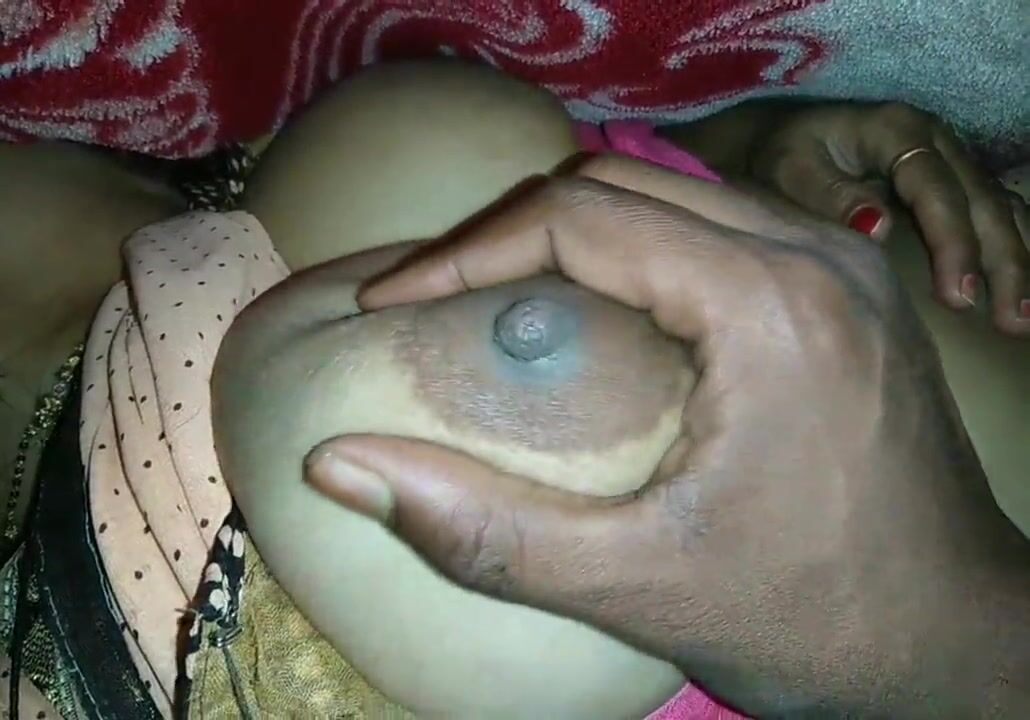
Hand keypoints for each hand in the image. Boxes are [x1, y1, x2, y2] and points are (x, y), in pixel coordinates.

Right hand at [304, 155, 1029, 715]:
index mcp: (770, 305)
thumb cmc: (814, 619)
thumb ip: (483, 531)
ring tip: (499, 302)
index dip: (466, 251)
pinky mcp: (846, 288)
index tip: (393, 299)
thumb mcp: (637, 587)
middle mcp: (814, 253)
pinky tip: (598, 320)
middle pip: (620, 184)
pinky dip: (635, 252)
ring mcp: (840, 263)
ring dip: (572, 234)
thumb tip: (339, 466)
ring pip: (669, 196)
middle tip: (434, 298)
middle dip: (509, 232)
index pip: (580, 219)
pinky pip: (715, 228)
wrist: (959, 644)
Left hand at [747, 101, 1029, 335]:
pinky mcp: (951, 180)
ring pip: (1000, 208)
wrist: (779, 137)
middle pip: (984, 201)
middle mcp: (935, 140)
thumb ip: (829, 196)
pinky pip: (995, 212)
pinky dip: (1012, 249)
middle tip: (1011, 320)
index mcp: (896, 130)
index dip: (953, 243)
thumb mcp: (790, 170)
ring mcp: (949, 158)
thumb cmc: (780, 157)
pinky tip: (1018, 291)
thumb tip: (878, 228)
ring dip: (1019, 262)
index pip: (937, 189)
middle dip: (1004, 262)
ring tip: (1023, 319)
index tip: (959, 296)